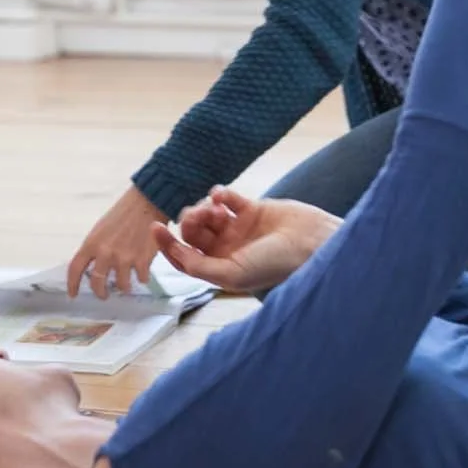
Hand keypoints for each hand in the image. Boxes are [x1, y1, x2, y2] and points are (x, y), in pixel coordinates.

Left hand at [66, 185, 167, 298]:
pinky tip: (143, 272)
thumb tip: (94, 267)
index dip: (72, 285)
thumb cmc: (124, 214)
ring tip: (127, 284)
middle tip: (104, 295)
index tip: (73, 294)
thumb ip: (95, 248)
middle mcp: (105, 253)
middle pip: (97, 283)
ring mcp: (124, 259)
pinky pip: (141, 279)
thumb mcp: (101, 229)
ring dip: (124, 287)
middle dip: (101, 293)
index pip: (75, 269)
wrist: (147, 204)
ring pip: (121, 286)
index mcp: (91, 243)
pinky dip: (142, 278)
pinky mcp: (142, 261)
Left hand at [150, 185, 341, 294]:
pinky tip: (221, 196)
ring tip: (214, 208)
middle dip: (189, 222)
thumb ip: (201, 267)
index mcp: (222, 269)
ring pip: (207, 214)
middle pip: (193, 234)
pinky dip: (219, 193)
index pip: (185, 257)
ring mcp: (240, 229)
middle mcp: (228, 250)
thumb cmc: (275, 264)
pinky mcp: (253, 209)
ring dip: (203, 208)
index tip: (155, 227)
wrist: (312, 243)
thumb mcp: (232, 274)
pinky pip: (226, 198)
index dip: (167, 244)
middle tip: (199, 216)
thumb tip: (176, 256)